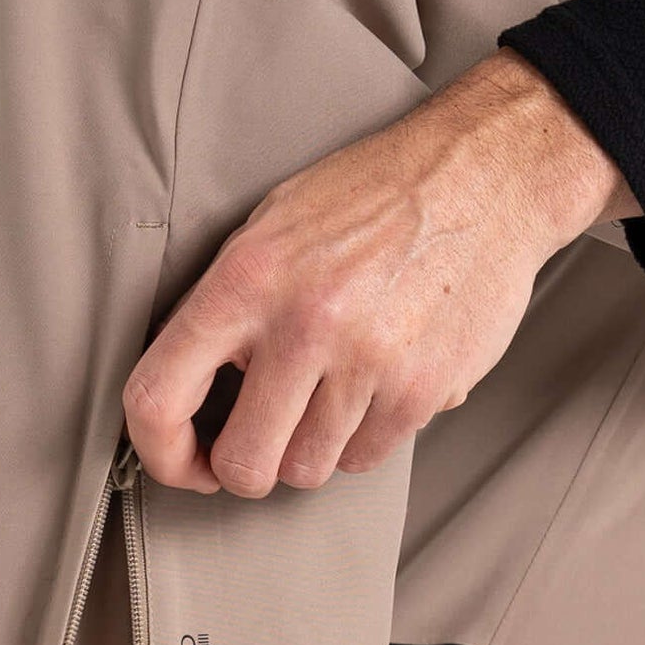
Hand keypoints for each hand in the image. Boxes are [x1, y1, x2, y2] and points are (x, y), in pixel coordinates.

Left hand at [123, 50, 633, 496]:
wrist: (487, 174)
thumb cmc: (373, 197)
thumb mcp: (273, 226)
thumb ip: (228, 309)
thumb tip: (194, 393)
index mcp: (246, 279)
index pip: (157, 399)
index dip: (161, 453)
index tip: (182, 461)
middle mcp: (303, 323)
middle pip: (244, 465)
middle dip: (245, 468)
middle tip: (259, 443)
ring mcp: (368, 360)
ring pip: (308, 470)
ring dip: (310, 448)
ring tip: (328, 392)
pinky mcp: (423, 388)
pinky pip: (366, 459)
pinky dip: (363, 438)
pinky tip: (374, 386)